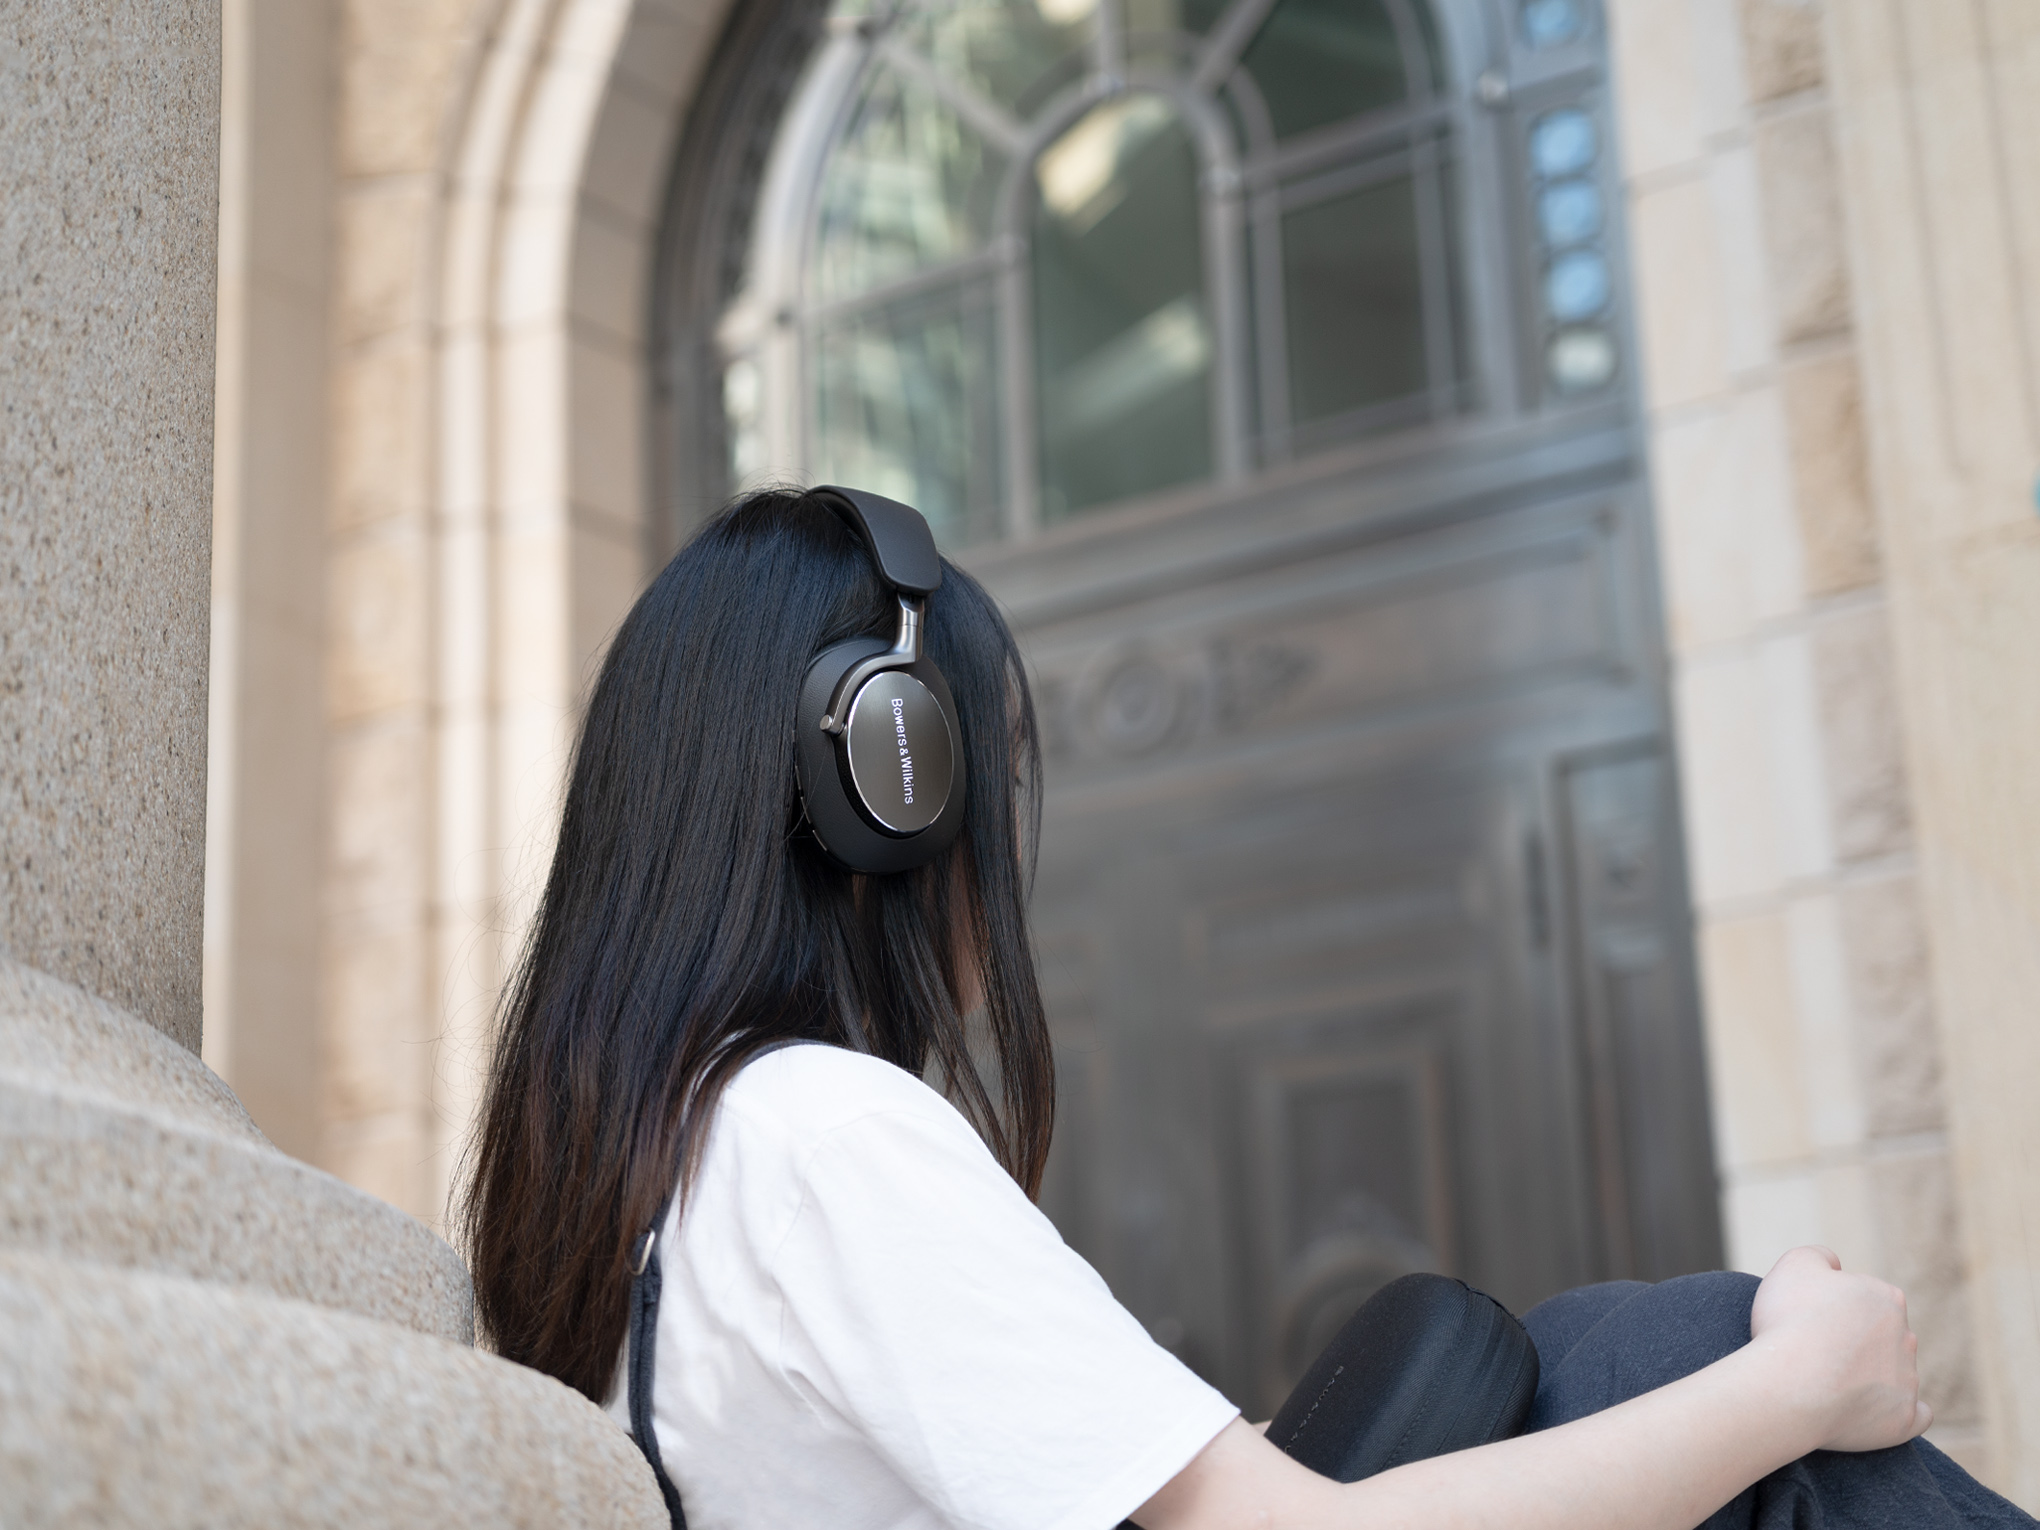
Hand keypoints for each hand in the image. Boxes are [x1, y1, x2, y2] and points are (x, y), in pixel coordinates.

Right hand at [1748, 1245, 1929, 1451]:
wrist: (1791, 1384)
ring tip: (1825, 1384)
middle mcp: (1906, 1338)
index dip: (1835, 1306)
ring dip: (1869, 1377)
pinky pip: (1915, 1416)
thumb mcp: (1795, 1265)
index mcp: (1886, 1298)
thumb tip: (1834, 1265)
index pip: (1866, 1298)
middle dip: (1857, 1341)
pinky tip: (1879, 1410)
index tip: (1809, 1318)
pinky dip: (1899, 1412)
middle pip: (1883, 1336)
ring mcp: (1908, 1382)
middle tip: (1815, 1350)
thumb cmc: (1790, 1320)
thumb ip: (1819, 1256)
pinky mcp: (1904, 1420)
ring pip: (1895, 1374)